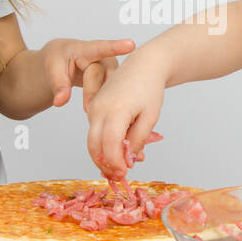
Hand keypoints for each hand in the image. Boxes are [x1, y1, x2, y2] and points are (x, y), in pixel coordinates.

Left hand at [41, 37, 136, 111]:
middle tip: (86, 108)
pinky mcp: (115, 81)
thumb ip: (57, 84)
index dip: (115, 47)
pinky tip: (103, 108)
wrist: (64, 62)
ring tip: (91, 107)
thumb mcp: (52, 68)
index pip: (101, 48)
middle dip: (92, 91)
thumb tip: (60, 101)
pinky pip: (114, 92)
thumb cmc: (59, 60)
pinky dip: (107, 101)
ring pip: (111, 86)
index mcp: (85, 49)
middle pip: (101, 74)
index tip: (130, 45)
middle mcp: (102, 57)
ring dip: (103, 98)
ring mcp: (110, 69)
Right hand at [85, 53, 166, 178]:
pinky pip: (94, 131)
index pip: (109, 146)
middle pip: (94, 145)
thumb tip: (128, 160)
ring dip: (103, 156)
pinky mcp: (93, 106)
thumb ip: (138, 140)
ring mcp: (93, 107)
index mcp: (116, 110)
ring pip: (91, 140)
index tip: (124, 174)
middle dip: (105, 164)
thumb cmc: (150, 88)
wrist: (143, 65)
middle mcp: (99, 109)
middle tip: (119, 175)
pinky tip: (118, 150)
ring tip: (120, 166)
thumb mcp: (149, 117)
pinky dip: (102, 144)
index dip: (115, 163)